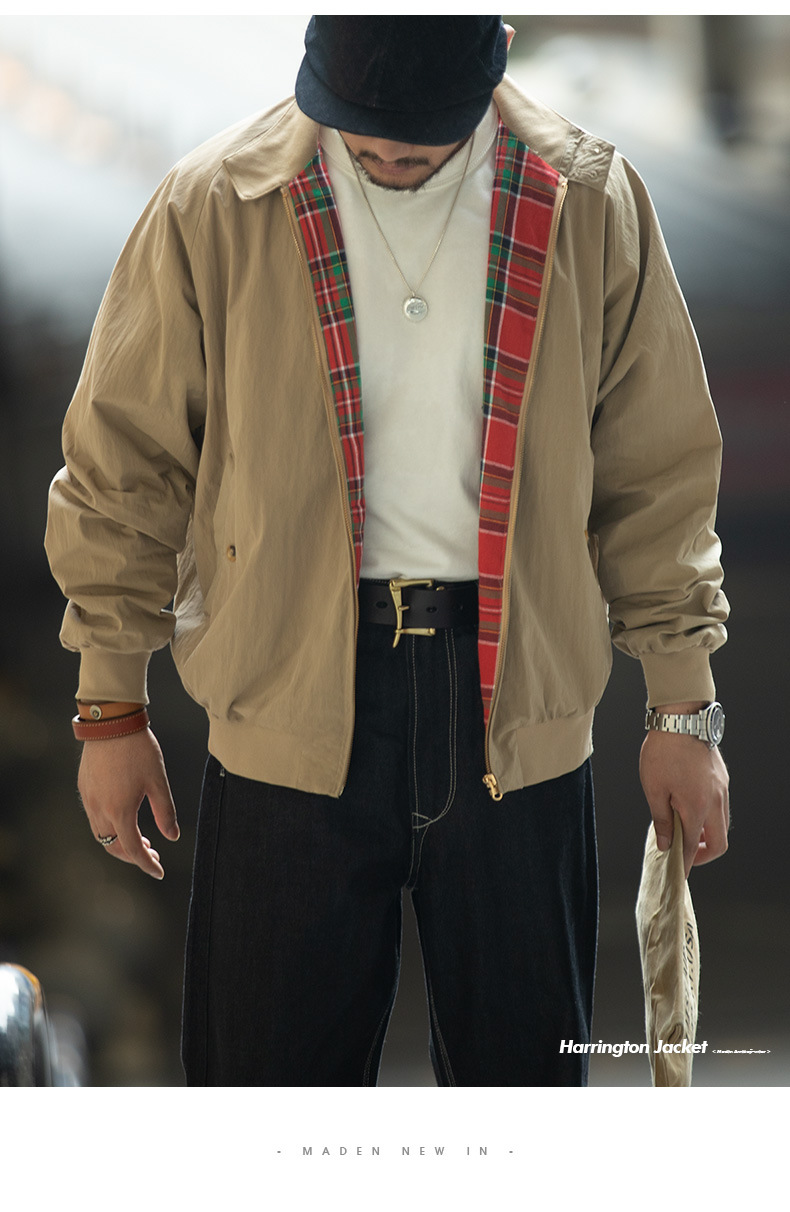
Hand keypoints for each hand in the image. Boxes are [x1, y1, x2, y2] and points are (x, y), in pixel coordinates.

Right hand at [78, 728, 179, 878]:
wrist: (111, 722)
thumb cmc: (138, 750)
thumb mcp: (158, 782)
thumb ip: (166, 812)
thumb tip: (172, 837)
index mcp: (120, 811)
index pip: (133, 849)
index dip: (147, 864)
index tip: (159, 871)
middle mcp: (99, 809)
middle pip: (113, 846)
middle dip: (133, 855)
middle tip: (153, 854)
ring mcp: (89, 799)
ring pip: (101, 834)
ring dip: (120, 841)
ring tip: (141, 838)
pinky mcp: (84, 787)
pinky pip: (94, 817)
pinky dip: (109, 826)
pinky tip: (124, 817)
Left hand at [639, 702, 729, 878]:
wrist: (681, 718)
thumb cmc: (663, 751)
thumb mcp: (654, 789)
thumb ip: (662, 820)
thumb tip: (666, 844)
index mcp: (697, 807)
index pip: (693, 848)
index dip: (685, 865)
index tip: (677, 875)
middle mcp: (716, 801)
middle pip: (718, 843)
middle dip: (702, 855)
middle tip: (683, 854)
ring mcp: (722, 789)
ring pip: (722, 825)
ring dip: (706, 835)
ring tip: (683, 831)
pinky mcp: (722, 779)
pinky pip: (721, 807)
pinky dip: (708, 817)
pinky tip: (689, 809)